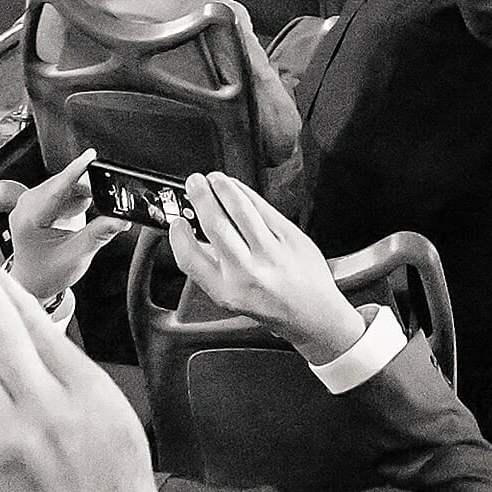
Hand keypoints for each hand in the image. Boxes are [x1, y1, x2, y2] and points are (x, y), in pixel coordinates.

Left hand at [4, 149, 131, 305]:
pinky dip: (77, 198)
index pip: (56, 189)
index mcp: (29, 220)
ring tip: (88, 215)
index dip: (76, 171)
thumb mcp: (76, 256)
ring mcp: (31, 203)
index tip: (91, 157)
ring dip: (83, 194)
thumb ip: (99, 234)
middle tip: (110, 196)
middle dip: (87, 187)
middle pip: (63, 184)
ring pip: (65, 186)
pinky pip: (63, 190)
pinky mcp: (38, 203)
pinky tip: (81, 213)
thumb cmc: (46, 274)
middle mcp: (26, 207)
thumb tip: (120, 219)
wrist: (33, 284)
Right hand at [170, 173, 366, 364]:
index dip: (178, 236)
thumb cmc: (273, 304)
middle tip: (194, 184)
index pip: (190, 258)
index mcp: (226, 290)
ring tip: (214, 179)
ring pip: (240, 209)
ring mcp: (270, 252)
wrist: (314, 312)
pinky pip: (262, 207)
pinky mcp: (289, 236)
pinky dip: (245, 192)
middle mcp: (247, 271)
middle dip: (200, 198)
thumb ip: (212, 268)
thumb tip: (194, 234)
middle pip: (215, 225)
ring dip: (222, 188)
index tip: (177, 222)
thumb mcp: (232, 297)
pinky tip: (237, 188)